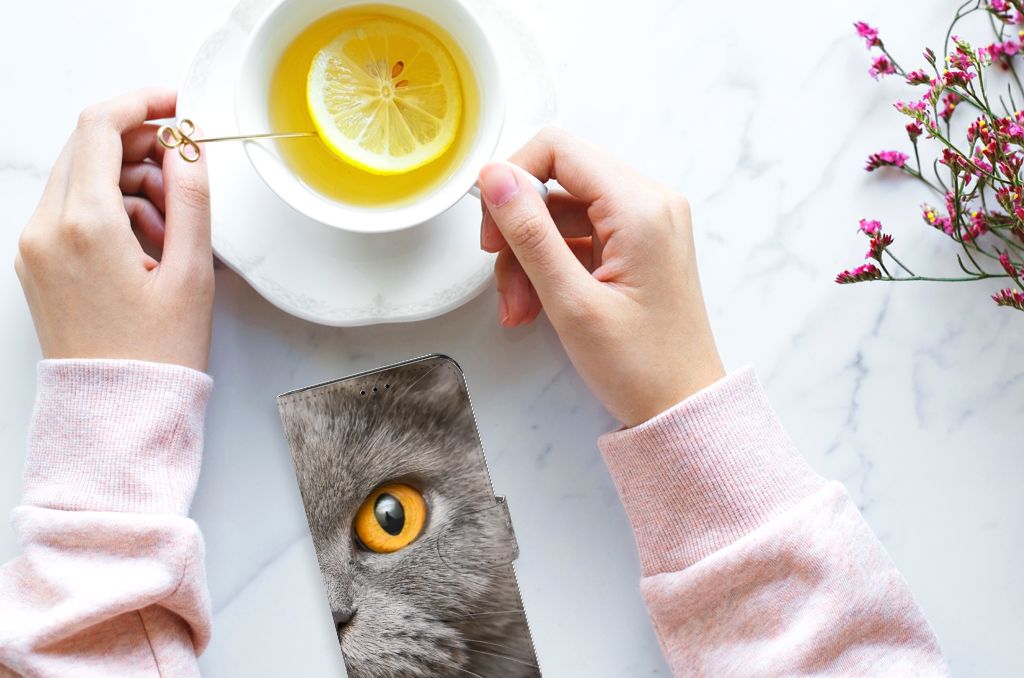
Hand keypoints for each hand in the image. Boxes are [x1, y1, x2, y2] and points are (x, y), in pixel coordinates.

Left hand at [15, 88, 213, 371]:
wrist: (117, 412)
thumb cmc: (157, 354)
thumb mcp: (192, 273)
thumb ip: (192, 198)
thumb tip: (188, 147)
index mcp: (85, 225)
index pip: (100, 127)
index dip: (143, 103)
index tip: (177, 105)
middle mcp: (47, 229)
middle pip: (88, 147)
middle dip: (141, 147)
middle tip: (185, 173)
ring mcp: (35, 246)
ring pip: (81, 178)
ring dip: (129, 182)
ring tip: (173, 228)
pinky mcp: (37, 263)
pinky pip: (72, 210)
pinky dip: (110, 209)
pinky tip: (147, 244)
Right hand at [478, 128, 724, 426]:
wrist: (683, 408)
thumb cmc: (640, 366)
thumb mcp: (571, 301)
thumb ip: (529, 233)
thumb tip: (494, 177)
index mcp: (640, 207)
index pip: (558, 149)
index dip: (513, 179)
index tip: (492, 228)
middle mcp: (649, 203)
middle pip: (557, 182)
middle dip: (519, 230)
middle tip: (502, 279)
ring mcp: (645, 224)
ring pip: (561, 214)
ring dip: (529, 257)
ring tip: (520, 309)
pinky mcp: (637, 245)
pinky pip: (578, 237)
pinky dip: (550, 267)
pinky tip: (537, 306)